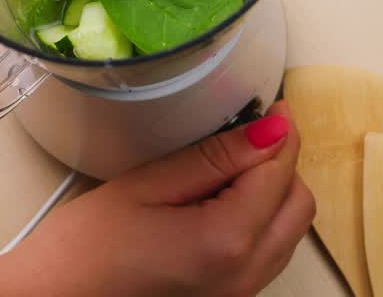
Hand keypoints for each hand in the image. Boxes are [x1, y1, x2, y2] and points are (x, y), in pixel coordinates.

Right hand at [0, 100, 313, 296]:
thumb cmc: (83, 250)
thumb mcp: (146, 185)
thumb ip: (213, 157)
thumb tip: (269, 129)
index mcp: (226, 242)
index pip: (280, 172)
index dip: (280, 130)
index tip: (271, 104)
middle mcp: (244, 277)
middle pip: (299, 205)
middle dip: (282, 163)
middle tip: (249, 133)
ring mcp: (239, 296)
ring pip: (289, 232)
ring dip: (273, 194)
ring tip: (228, 167)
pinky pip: (267, 255)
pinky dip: (260, 223)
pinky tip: (220, 203)